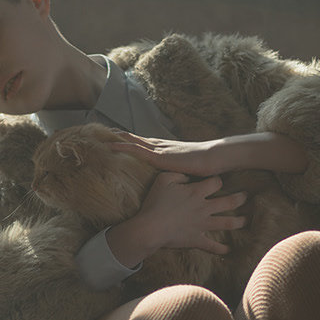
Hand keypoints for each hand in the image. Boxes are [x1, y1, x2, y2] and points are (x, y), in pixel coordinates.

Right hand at [107, 172, 246, 266]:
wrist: (150, 228)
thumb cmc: (155, 203)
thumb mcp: (163, 180)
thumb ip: (178, 174)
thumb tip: (188, 177)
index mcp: (196, 192)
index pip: (216, 182)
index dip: (218, 180)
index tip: (219, 181)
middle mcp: (204, 208)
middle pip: (229, 201)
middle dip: (240, 198)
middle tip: (246, 197)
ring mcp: (202, 225)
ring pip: (227, 223)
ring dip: (239, 222)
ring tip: (246, 220)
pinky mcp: (196, 239)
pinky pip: (212, 246)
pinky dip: (221, 249)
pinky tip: (229, 250)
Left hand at [113, 130, 309, 176]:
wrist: (216, 159)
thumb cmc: (209, 167)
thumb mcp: (193, 171)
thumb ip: (185, 174)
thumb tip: (184, 186)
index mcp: (169, 150)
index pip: (148, 145)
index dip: (135, 142)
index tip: (123, 139)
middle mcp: (162, 147)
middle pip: (138, 140)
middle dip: (123, 137)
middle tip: (107, 133)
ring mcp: (160, 150)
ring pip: (134, 142)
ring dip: (118, 138)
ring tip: (103, 135)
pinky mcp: (160, 156)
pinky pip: (137, 150)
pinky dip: (123, 147)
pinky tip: (111, 145)